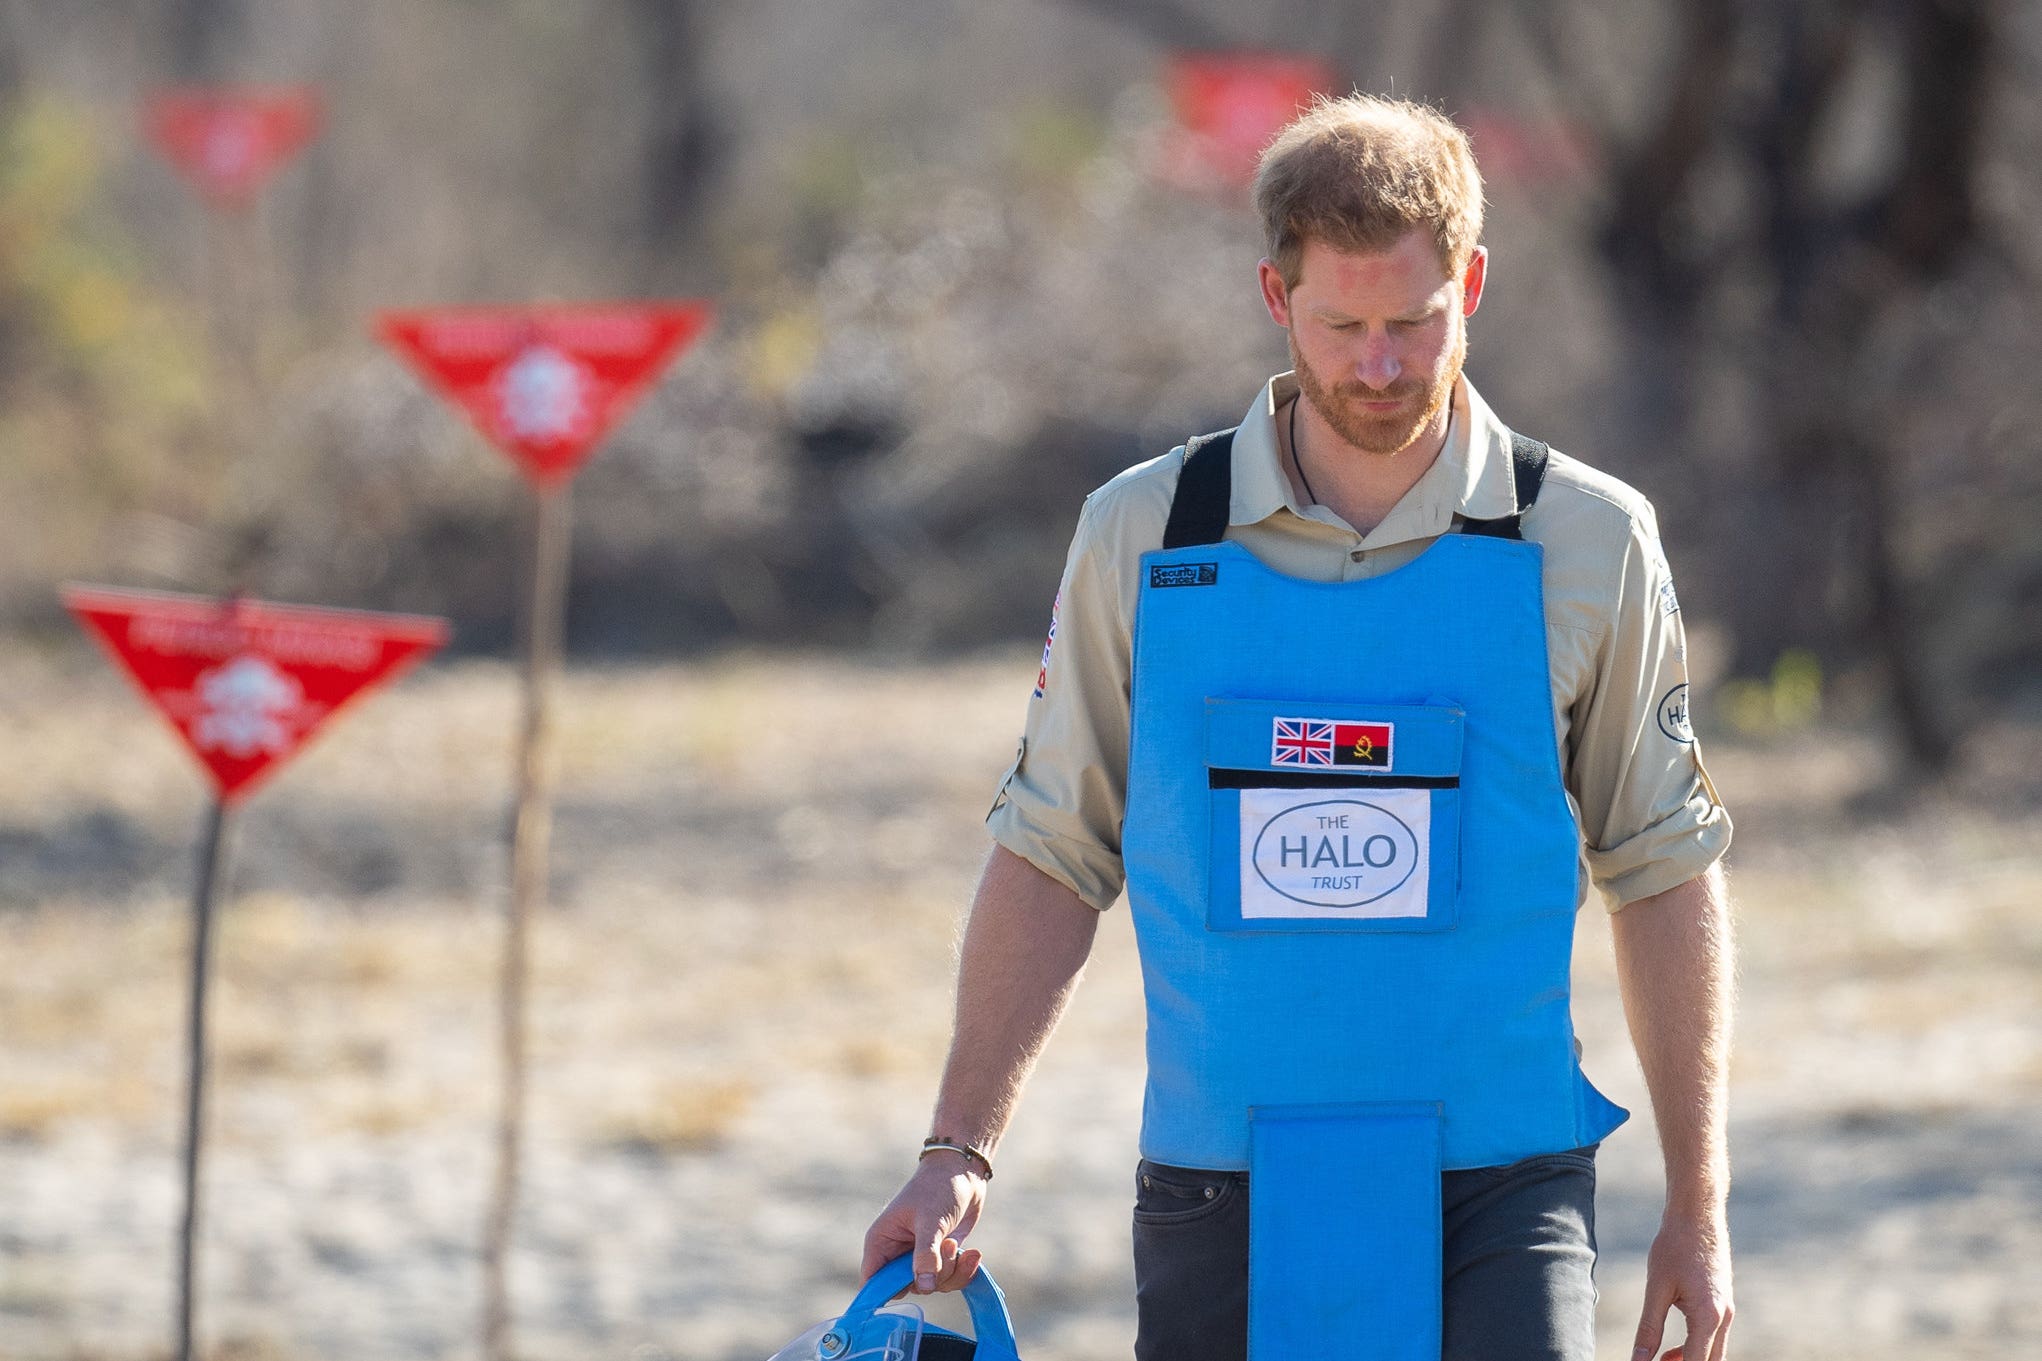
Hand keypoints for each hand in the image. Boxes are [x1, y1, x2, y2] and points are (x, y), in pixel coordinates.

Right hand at [860, 1153, 986, 1294]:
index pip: (872, 1280)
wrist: (963, 1173)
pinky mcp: (941, 1259)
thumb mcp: (930, 1221)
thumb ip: (926, 1255)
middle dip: (932, 1275)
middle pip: (908, 1287)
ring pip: (932, 1286)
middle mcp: (897, 1254)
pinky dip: (963, 1271)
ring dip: (950, 1270)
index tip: (908, 1289)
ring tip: (956, 1243)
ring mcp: (920, 1257)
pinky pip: (949, 1280)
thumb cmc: (938, 1188)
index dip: (882, 1294)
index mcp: (882, 1241)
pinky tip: (972, 1253)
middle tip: (947, 1246)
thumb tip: (924, 1287)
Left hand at [1632, 1209, 1733, 1360]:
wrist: (1697, 1217)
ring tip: (1661, 1358)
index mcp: (1708, 1316)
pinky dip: (1695, 1347)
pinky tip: (1671, 1346)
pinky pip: (1713, 1337)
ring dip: (1689, 1360)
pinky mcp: (1723, 1304)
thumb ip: (1649, 1328)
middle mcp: (1724, 1318)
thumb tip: (1638, 1360)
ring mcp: (1727, 1311)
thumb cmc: (1675, 1247)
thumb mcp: (1656, 1288)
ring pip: (1713, 1352)